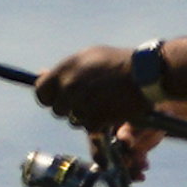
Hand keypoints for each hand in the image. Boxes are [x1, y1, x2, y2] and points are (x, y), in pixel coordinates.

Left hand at [34, 46, 173, 142]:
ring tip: (106, 101)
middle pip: (57, 109)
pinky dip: (100, 123)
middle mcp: (69, 85)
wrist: (147, 74)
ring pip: (73, 120)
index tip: (60, 100)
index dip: (50, 99)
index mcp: (65, 68)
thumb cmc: (120, 64)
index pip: (41, 92)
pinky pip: (89, 127)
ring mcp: (80, 102)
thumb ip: (64, 71)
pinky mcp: (93, 118)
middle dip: (70, 108)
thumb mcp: (90, 58)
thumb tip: (38, 75)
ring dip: (86, 116)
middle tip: (91, 100)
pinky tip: (113, 109)